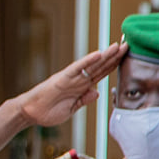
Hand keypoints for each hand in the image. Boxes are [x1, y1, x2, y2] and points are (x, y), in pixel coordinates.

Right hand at [8, 44, 126, 127]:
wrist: (30, 113)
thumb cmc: (48, 112)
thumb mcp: (71, 109)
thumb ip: (84, 100)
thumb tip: (97, 91)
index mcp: (81, 87)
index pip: (101, 73)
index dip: (113, 65)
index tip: (125, 57)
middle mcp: (78, 80)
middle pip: (100, 66)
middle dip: (114, 56)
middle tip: (127, 45)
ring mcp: (71, 78)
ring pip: (91, 65)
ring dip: (105, 56)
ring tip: (117, 46)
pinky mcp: (62, 78)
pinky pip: (77, 68)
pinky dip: (87, 61)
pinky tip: (98, 54)